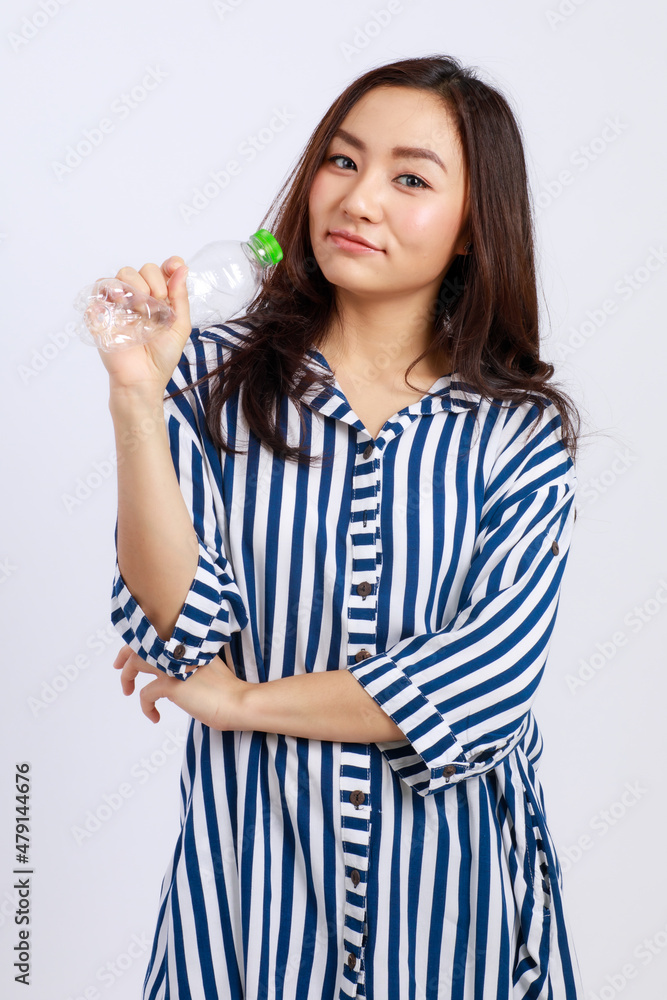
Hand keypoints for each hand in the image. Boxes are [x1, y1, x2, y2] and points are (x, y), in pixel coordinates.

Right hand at [97, 256, 192, 397]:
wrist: (142, 379)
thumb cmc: (161, 357)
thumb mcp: (179, 327)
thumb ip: (181, 298)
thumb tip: (182, 269)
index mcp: (160, 300)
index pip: (163, 271)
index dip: (170, 264)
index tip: (175, 267)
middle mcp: (140, 298)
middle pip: (143, 268)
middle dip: (153, 280)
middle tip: (157, 301)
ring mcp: (120, 304)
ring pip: (122, 274)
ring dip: (134, 284)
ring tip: (140, 307)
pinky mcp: (102, 312)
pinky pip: (99, 289)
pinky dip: (109, 291)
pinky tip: (121, 306)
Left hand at [113, 644, 246, 728]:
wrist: (238, 702)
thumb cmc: (227, 689)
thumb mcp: (207, 666)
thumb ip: (190, 660)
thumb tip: (174, 667)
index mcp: (188, 643)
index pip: (155, 634)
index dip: (140, 641)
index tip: (131, 650)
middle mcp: (179, 649)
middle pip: (141, 643)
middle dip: (125, 654)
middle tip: (118, 666)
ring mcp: (174, 665)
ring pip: (136, 663)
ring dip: (127, 677)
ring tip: (127, 690)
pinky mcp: (172, 685)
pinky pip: (145, 694)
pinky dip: (146, 707)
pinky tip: (154, 716)